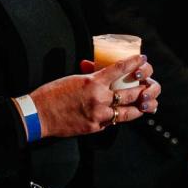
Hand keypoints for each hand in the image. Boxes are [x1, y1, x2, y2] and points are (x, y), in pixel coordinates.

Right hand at [30, 56, 157, 137]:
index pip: (119, 69)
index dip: (134, 64)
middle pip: (129, 94)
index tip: (142, 59)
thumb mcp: (73, 79)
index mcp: (92, 82)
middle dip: (142, 89)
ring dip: (137, 108)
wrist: (39, 114)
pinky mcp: (94, 127)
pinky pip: (112, 122)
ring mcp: (98, 115)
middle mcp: (98, 98)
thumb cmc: (52, 93)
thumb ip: (90, 77)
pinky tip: (121, 115)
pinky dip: (117, 118)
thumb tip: (100, 73)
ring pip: (126, 112)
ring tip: (144, 105)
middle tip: (148, 86)